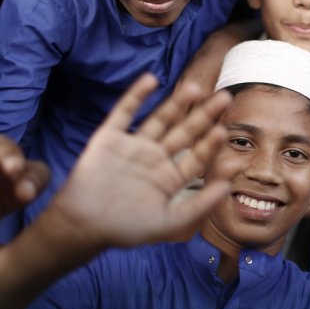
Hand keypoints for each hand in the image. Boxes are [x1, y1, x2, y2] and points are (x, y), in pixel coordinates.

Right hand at [45, 75, 231, 251]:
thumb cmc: (124, 229)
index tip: (224, 130)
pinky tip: (151, 80)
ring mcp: (132, 146)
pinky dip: (137, 95)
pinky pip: (125, 111)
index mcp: (168, 179)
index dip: (210, 144)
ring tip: (195, 87)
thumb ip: (199, 205)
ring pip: (160, 119)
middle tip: (224, 97)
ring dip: (177, 103)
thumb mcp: (168, 222)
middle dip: (204, 115)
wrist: (81, 224)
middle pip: (184, 132)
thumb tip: (228, 186)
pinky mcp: (109, 136)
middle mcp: (154, 159)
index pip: (196, 157)